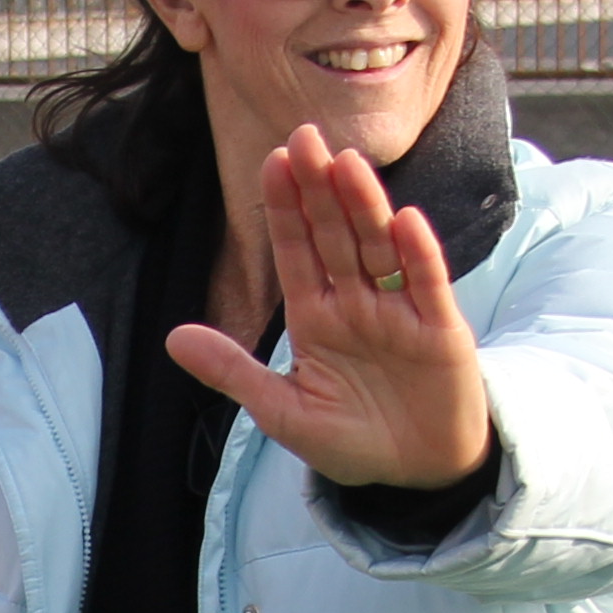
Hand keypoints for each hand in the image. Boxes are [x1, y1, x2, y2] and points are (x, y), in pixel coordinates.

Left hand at [163, 124, 493, 492]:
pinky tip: (405, 221)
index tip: (272, 161)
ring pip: (379, 248)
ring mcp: (399, 311)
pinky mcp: (440, 330)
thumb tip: (171, 338)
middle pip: (335, 236)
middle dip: (319, 189)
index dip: (286, 209)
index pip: (296, 252)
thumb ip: (233, 372)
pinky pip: (427, 286)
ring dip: (364, 207)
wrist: (414, 476)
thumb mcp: (282, 411)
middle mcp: (357, 302)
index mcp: (316, 316)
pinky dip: (418, 256)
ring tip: (347, 163)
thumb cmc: (350, 440)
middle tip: (304, 137)